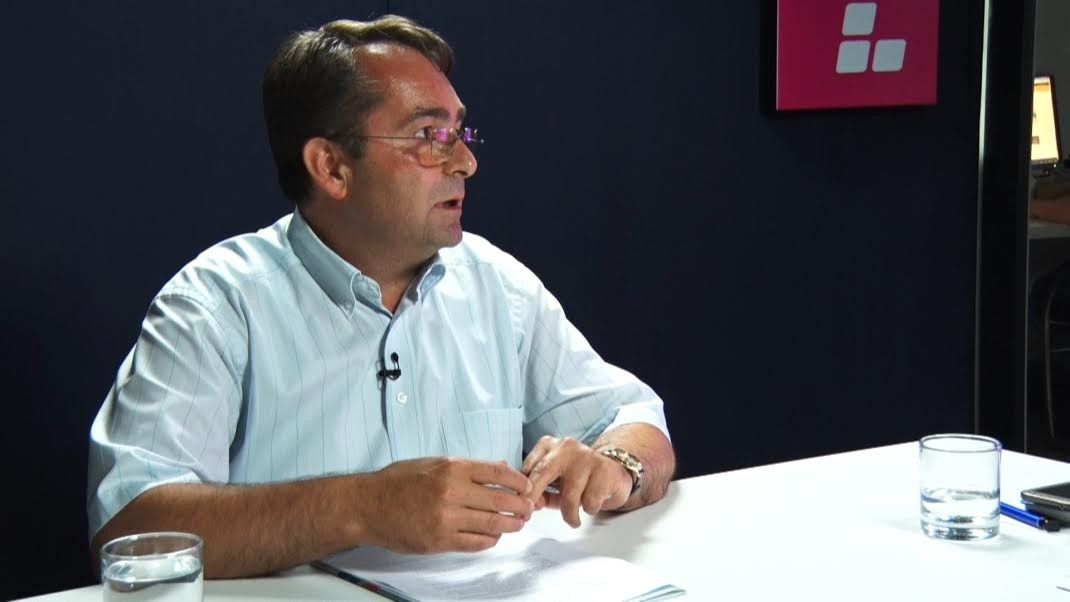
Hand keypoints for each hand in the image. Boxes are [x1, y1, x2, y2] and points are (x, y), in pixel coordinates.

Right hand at [365, 458, 533, 552]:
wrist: (368, 506)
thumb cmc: (398, 481)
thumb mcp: (433, 463)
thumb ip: (467, 467)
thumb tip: (500, 467)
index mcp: (452, 468)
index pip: (498, 473)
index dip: (518, 481)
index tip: (527, 486)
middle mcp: (451, 492)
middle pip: (500, 500)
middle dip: (521, 505)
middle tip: (529, 508)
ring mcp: (446, 518)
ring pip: (491, 523)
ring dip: (510, 524)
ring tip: (518, 523)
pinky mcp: (440, 541)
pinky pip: (475, 543)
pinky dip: (490, 540)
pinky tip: (494, 536)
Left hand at [521, 436, 632, 527]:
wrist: (613, 472)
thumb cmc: (579, 479)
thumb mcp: (555, 482)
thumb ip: (541, 492)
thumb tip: (530, 505)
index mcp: (549, 446)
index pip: (529, 467)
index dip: (523, 490)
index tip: (521, 507)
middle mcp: (566, 447)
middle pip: (543, 472)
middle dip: (534, 496)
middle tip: (530, 513)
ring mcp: (586, 456)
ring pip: (569, 495)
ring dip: (569, 514)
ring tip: (573, 520)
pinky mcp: (604, 469)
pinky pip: (590, 501)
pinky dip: (590, 509)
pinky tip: (593, 503)